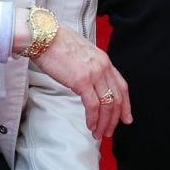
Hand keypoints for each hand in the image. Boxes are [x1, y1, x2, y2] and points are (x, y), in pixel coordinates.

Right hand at [27, 19, 131, 138]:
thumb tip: (88, 83)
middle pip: (117, 98)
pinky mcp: (81, 80)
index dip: (125, 104)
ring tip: (98, 133)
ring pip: (107, 104)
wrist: (43, 36)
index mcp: (104, 60)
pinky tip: (90, 126)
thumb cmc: (56, 44)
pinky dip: (93, 119)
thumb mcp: (81, 54)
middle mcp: (103, 66)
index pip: (122, 86)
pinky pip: (93, 105)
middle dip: (115, 118)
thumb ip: (89, 67)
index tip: (126, 118)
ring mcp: (94, 73)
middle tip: (109, 131)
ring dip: (103, 122)